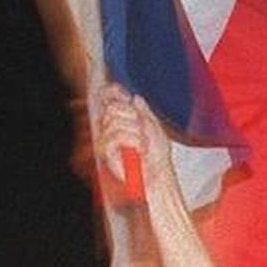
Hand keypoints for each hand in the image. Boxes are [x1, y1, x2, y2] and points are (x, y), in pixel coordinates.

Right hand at [92, 83, 178, 202]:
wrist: (159, 175)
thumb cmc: (157, 156)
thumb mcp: (155, 128)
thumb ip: (144, 112)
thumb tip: (135, 98)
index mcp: (123, 119)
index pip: (110, 99)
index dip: (113, 92)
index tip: (123, 93)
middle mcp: (111, 128)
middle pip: (111, 108)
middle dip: (132, 117)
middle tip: (144, 131)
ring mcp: (107, 140)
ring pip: (114, 121)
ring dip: (135, 132)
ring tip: (143, 145)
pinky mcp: (106, 153)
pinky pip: (115, 136)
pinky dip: (133, 141)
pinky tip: (140, 150)